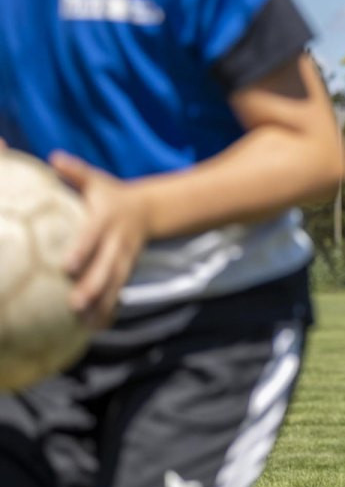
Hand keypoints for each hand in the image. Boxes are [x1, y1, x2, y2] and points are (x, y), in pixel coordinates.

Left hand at [51, 152, 149, 328]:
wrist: (149, 211)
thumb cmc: (111, 195)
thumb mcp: (97, 180)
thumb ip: (75, 172)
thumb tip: (54, 158)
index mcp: (107, 221)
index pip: (93, 237)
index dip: (82, 251)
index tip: (66, 266)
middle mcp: (117, 243)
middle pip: (106, 268)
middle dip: (93, 287)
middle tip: (75, 303)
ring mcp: (124, 260)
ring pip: (114, 285)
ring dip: (102, 305)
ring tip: (86, 323)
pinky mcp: (125, 272)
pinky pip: (118, 293)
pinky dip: (109, 311)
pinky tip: (96, 328)